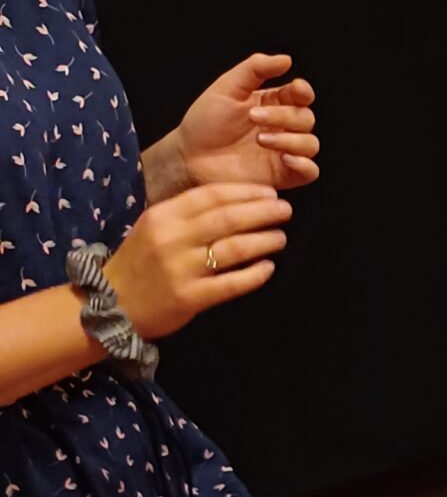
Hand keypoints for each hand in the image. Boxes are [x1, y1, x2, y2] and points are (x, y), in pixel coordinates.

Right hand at [104, 182, 291, 338]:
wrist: (111, 304)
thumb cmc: (139, 263)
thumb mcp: (154, 228)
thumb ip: (186, 215)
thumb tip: (235, 202)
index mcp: (162, 216)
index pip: (210, 195)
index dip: (245, 192)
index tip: (269, 193)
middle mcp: (172, 239)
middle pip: (227, 218)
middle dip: (262, 212)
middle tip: (285, 211)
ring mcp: (181, 269)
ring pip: (234, 248)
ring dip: (264, 241)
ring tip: (280, 237)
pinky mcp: (190, 297)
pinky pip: (231, 284)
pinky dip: (254, 275)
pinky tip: (269, 268)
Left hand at [173, 53, 318, 191]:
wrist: (189, 156)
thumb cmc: (205, 122)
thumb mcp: (228, 87)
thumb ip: (256, 68)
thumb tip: (286, 59)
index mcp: (273, 103)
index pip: (301, 95)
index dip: (303, 91)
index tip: (295, 89)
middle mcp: (282, 127)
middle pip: (306, 118)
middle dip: (283, 116)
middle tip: (253, 117)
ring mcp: (283, 152)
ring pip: (310, 144)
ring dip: (290, 139)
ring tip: (260, 139)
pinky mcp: (282, 175)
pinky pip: (310, 171)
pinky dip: (304, 165)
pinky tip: (285, 159)